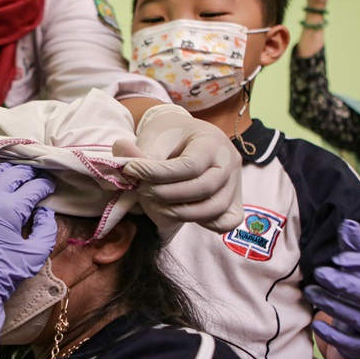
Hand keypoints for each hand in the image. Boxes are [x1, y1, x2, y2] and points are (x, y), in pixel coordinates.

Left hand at [0, 164, 56, 358]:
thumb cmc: (3, 274)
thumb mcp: (34, 256)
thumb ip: (46, 230)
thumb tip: (45, 212)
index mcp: (9, 208)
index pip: (32, 188)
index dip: (45, 186)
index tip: (51, 187)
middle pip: (10, 175)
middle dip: (26, 172)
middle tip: (35, 173)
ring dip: (0, 171)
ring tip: (9, 171)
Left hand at [114, 105, 242, 232]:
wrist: (184, 137)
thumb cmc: (169, 136)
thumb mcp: (154, 136)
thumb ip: (142, 153)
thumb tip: (124, 165)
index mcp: (213, 141)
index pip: (190, 165)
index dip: (158, 173)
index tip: (132, 171)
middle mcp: (230, 162)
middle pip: (203, 188)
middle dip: (166, 194)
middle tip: (142, 190)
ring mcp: (235, 184)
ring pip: (214, 209)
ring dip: (180, 212)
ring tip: (154, 203)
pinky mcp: (233, 201)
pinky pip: (226, 221)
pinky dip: (205, 223)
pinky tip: (182, 212)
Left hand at [308, 220, 359, 358]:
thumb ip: (357, 248)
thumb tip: (348, 222)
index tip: (338, 257)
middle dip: (345, 285)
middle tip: (320, 273)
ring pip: (358, 318)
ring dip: (332, 305)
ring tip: (310, 291)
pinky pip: (349, 342)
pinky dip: (332, 335)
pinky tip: (315, 323)